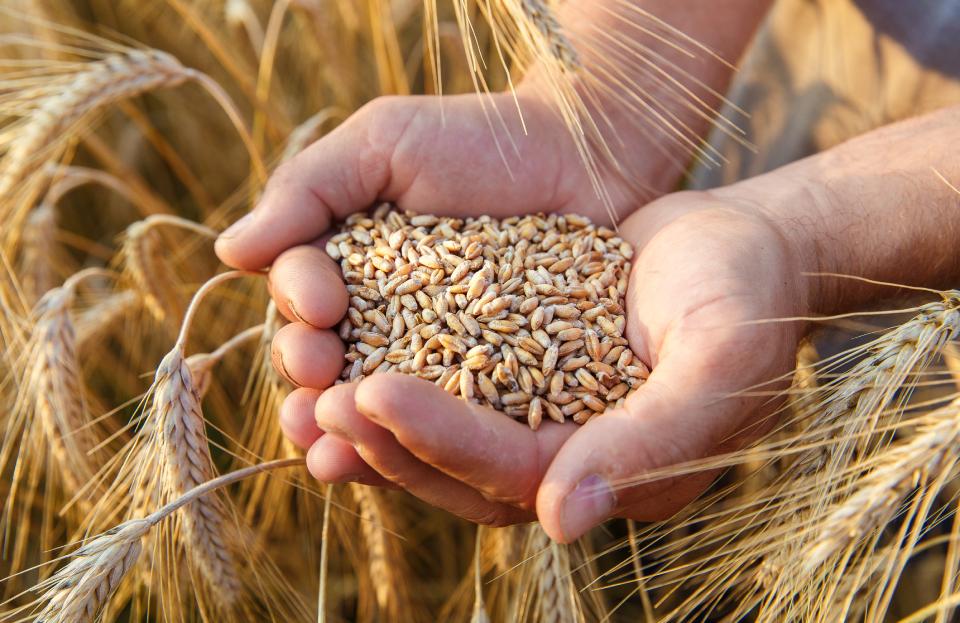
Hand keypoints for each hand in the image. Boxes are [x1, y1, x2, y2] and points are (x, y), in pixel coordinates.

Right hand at [214, 89, 643, 514]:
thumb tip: (229, 252)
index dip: (299, 314)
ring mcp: (438, 363)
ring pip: (380, 410)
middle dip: (315, 379)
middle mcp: (381, 325)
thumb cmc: (476, 139)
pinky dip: (423, 448)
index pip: (302, 309)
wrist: (581, 156)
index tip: (321, 304)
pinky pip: (452, 426)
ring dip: (349, 434)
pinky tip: (402, 463)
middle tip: (320, 375)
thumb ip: (307, 190)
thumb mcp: (382, 144)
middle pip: (331, 369)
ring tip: (332, 453)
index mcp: (345, 274)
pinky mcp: (494, 391)